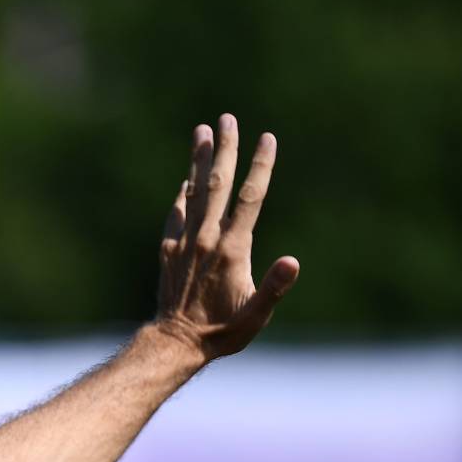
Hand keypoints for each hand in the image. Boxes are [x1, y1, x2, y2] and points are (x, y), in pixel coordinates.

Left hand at [156, 114, 298, 360]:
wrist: (174, 342)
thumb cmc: (223, 332)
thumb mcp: (256, 315)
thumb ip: (274, 287)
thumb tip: (293, 263)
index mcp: (232, 249)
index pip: (250, 198)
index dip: (260, 167)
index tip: (267, 138)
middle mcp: (206, 239)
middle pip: (218, 184)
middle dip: (225, 148)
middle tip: (228, 118)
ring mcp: (185, 242)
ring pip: (194, 192)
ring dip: (199, 160)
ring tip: (202, 130)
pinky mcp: (169, 250)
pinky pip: (177, 212)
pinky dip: (183, 192)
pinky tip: (188, 179)